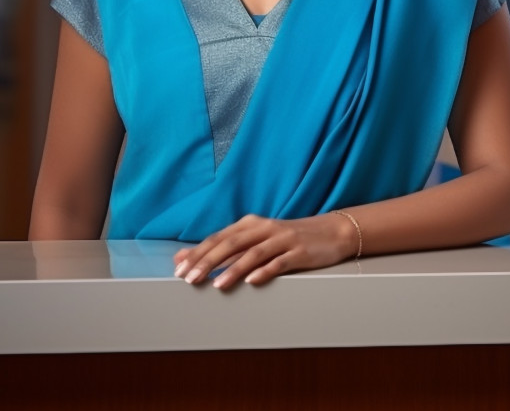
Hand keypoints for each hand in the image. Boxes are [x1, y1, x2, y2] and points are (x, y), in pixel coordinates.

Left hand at [172, 213, 357, 289]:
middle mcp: (264, 228)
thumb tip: (183, 257)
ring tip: (217, 285)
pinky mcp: (300, 252)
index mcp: (250, 224)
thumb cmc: (287, 239)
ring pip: (253, 253)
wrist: (330, 232)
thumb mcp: (255, 240)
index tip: (179, 270)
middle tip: (190, 278)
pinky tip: (252, 281)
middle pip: (231, 244)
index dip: (198, 253)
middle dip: (208, 261)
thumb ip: (223, 249)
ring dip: (233, 269)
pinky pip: (280, 262)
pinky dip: (265, 271)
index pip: (218, 238)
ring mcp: (283, 239)